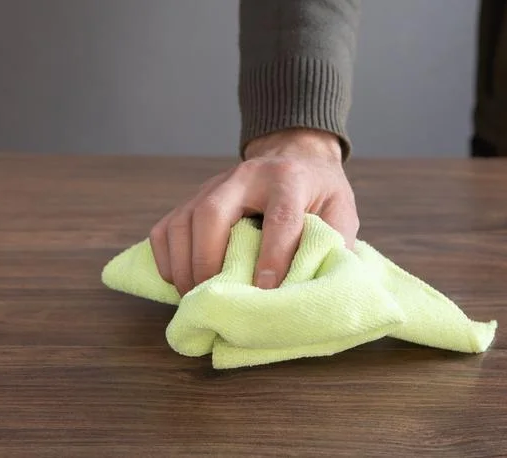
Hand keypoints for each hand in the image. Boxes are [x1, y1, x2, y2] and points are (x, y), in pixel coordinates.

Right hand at [149, 128, 358, 295]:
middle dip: (209, 260)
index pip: (279, 218)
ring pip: (183, 221)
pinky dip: (167, 258)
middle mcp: (244, 177)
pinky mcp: (192, 198)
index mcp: (288, 179)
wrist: (293, 156)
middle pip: (213, 213)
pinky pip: (166, 228)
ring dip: (185, 265)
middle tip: (216, 297)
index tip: (265, 291)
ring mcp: (212, 185)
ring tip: (195, 297)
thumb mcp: (340, 210)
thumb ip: (334, 243)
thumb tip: (317, 286)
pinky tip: (179, 280)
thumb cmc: (318, 192)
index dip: (272, 256)